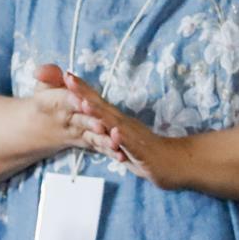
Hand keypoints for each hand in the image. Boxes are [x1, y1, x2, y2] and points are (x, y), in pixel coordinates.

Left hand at [35, 65, 181, 185]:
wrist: (173, 163)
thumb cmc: (144, 151)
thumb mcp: (119, 139)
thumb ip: (104, 128)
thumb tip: (90, 113)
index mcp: (116, 120)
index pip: (96, 101)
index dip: (81, 89)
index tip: (65, 75)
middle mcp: (123, 124)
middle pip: (101, 106)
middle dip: (84, 93)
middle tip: (68, 79)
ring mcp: (133, 136)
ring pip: (113, 123)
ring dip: (99, 113)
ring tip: (84, 103)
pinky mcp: (141, 151)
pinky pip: (130, 144)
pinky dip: (121, 137)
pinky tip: (114, 131)